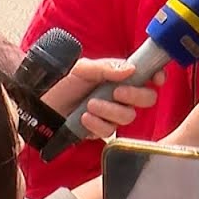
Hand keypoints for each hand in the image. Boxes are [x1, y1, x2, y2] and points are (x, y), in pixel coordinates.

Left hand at [39, 58, 158, 138]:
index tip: (156, 78)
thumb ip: (106, 67)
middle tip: (117, 92)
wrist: (41, 105)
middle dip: (135, 96)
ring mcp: (113, 113)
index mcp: (120, 76)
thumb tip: (130, 69)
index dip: (157, 76)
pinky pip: (110, 131)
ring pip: (129, 116)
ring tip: (91, 105)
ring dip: (110, 110)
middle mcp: (121, 95)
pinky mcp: (102, 129)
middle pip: (147, 99)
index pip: (148, 75)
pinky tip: (85, 118)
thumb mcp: (82, 69)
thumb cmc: (63, 83)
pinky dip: (98, 124)